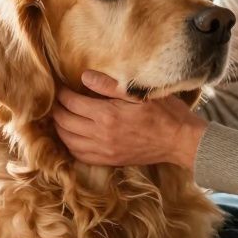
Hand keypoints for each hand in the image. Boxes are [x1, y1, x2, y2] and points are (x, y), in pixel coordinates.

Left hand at [52, 71, 207, 167]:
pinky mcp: (111, 161)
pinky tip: (72, 137)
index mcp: (107, 115)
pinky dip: (71, 146)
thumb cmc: (164, 113)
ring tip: (61, 117)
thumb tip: (84, 76)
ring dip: (60, 129)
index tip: (61, 87)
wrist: (180, 141)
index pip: (72, 103)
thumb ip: (108, 85)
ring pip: (69, 141)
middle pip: (65, 123)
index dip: (63, 94)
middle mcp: (101, 135)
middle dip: (57, 110)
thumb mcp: (139, 92)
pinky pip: (81, 156)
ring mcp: (105, 151)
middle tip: (57, 101)